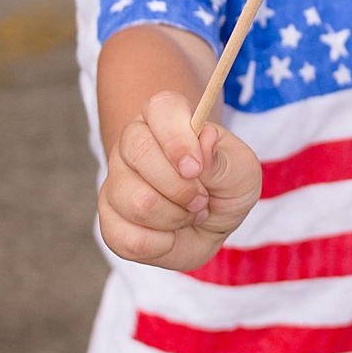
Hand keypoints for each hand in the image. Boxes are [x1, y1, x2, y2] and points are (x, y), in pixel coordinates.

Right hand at [99, 90, 261, 271]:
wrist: (214, 222)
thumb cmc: (226, 185)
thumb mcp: (242, 171)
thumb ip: (222, 159)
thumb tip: (204, 141)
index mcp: (166, 117)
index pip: (160, 108)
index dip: (177, 139)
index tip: (196, 168)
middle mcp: (133, 143)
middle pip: (139, 152)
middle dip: (181, 186)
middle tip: (202, 198)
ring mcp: (116, 182)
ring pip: (136, 201)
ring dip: (176, 216)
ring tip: (191, 213)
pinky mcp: (109, 220)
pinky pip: (129, 238)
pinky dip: (162, 244)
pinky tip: (171, 234)